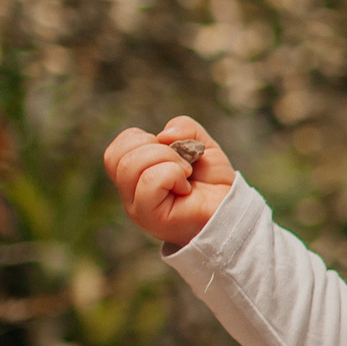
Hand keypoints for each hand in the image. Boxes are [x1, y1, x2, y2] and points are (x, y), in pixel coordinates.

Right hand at [103, 117, 230, 248]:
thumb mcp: (199, 143)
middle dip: (156, 148)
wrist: (232, 208)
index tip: (168, 150)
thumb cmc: (212, 181)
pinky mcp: (151, 217)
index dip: (140, 139)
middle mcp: (130, 194)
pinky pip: (149, 181)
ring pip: (130, 166)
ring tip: (185, 173)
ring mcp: (138, 207)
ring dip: (166, 159)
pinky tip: (185, 187)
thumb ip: (183, 128)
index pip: (115, 151)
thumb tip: (163, 135)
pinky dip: (172, 173)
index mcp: (134, 177)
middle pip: (118, 156)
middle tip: (182, 163)